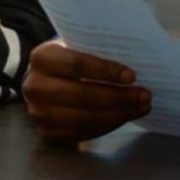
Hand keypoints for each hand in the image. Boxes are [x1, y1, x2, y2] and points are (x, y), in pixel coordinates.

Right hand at [22, 40, 150, 142]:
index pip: (75, 65)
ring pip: (84, 118)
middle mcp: (34, 86)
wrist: (42, 80)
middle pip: (81, 95)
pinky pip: (83, 133)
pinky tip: (124, 116)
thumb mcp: (75, 46)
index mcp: (41, 58)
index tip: (132, 76)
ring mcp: (39, 112)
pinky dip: (108, 126)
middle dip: (118, 97)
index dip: (105, 71)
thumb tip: (134, 63)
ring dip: (118, 115)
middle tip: (144, 95)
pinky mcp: (47, 132)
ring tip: (140, 107)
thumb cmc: (68, 59)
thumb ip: (96, 51)